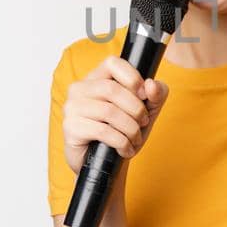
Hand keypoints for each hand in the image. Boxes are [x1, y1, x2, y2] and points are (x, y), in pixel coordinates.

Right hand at [61, 55, 169, 173]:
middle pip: (112, 89)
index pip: (112, 63)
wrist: (106, 163)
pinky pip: (102, 131)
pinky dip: (121, 142)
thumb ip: (156, 95)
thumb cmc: (124, 131)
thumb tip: (151, 85)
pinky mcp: (71, 127)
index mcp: (97, 78)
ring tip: (135, 139)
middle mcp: (80, 88)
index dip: (132, 77)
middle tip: (143, 123)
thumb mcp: (147, 111)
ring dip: (130, 128)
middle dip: (135, 109)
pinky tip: (125, 149)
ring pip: (108, 111)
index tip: (144, 95)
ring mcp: (72, 107)